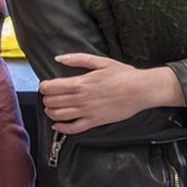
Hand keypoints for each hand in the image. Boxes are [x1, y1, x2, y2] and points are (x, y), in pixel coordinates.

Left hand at [39, 52, 184, 133]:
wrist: (141, 90)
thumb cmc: (124, 75)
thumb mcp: (102, 62)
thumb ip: (78, 59)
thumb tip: (59, 58)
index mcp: (80, 83)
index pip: (50, 87)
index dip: (44, 87)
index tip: (47, 86)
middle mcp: (81, 98)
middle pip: (51, 101)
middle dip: (47, 99)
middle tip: (50, 96)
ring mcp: (87, 112)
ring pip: (58, 115)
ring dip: (51, 112)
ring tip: (52, 108)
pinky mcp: (95, 121)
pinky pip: (73, 129)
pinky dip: (61, 128)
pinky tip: (57, 125)